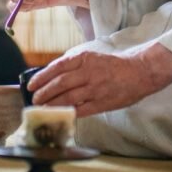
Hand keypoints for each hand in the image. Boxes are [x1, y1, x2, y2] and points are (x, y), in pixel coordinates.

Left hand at [27, 44, 171, 116]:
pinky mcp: (102, 102)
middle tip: (34, 99)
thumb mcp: (91, 57)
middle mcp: (89, 72)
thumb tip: (51, 76)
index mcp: (84, 58)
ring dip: (52, 104)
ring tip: (42, 108)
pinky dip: (68, 112)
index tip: (31, 84)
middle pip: (60, 83)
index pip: (57, 67)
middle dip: (43, 92)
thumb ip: (73, 65)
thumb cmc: (113, 65)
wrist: (139, 71)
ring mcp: (96, 88)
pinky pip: (81, 109)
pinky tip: (59, 115)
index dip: (41, 77)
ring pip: (68, 97)